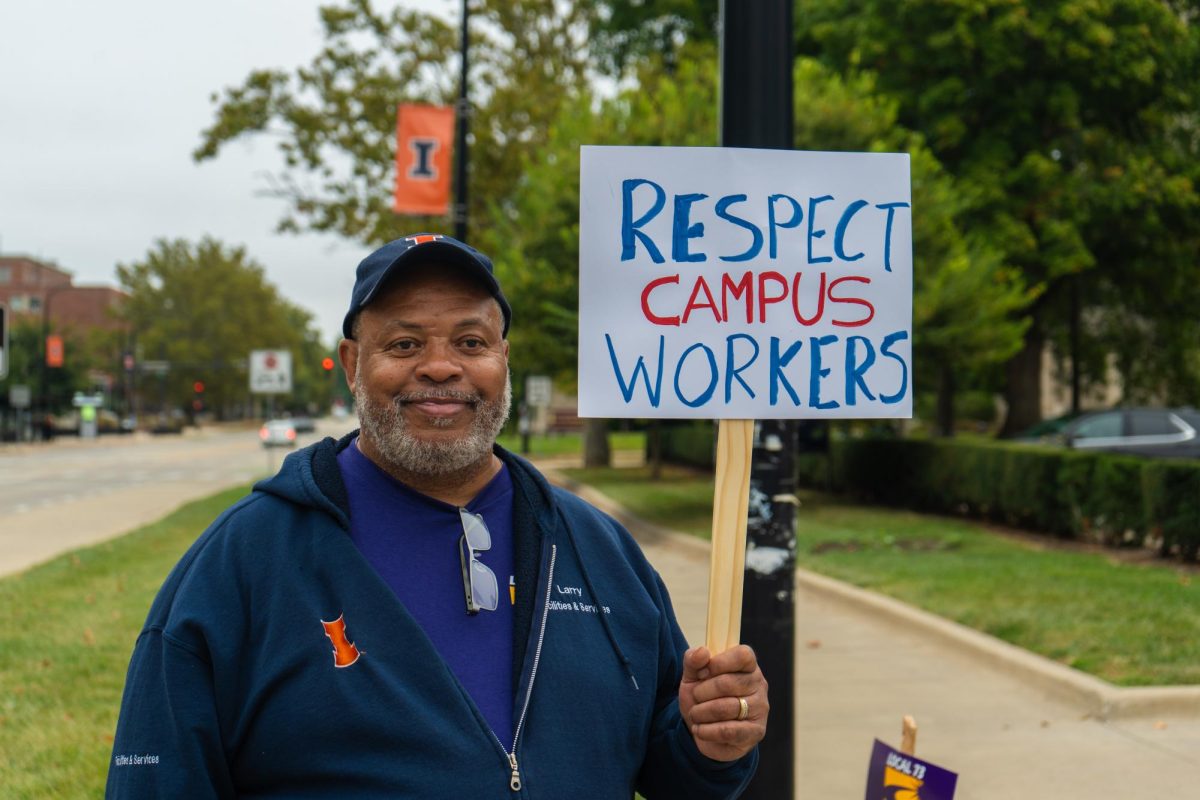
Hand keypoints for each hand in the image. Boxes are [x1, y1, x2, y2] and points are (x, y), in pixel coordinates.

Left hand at [678, 644, 767, 761]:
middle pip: (727, 683)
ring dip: (701, 713)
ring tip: (695, 715)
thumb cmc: (702, 697)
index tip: (702, 673)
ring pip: (726, 708)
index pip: (743, 656)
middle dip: (702, 692)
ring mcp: (760, 709)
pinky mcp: (755, 732)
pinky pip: (728, 731)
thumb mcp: (692, 675)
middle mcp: (758, 684)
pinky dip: (706, 730)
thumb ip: (693, 660)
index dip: (719, 662)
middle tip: (695, 697)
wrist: (702, 729)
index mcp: (747, 665)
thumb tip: (702, 652)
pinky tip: (699, 729)